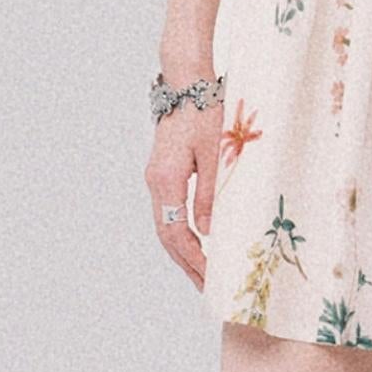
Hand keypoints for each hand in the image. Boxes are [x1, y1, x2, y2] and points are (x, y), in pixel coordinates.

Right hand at [144, 101, 223, 289]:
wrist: (186, 83)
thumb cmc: (205, 112)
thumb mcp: (215, 154)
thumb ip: (212, 194)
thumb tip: (209, 232)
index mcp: (166, 180)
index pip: (176, 232)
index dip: (193, 258)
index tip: (209, 278)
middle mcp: (156, 183)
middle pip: (166, 235)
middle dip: (186, 263)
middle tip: (206, 288)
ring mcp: (156, 179)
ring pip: (166, 225)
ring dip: (183, 251)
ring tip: (202, 274)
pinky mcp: (162, 173)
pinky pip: (169, 212)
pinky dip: (182, 234)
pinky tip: (197, 244)